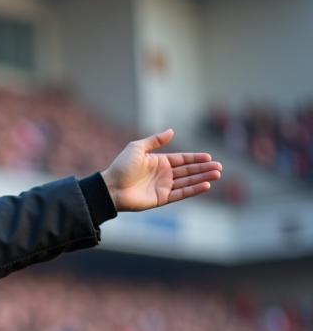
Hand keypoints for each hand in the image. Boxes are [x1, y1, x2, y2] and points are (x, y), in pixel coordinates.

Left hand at [100, 129, 221, 211]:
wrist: (111, 187)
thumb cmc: (121, 167)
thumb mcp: (137, 148)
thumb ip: (155, 140)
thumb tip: (172, 131)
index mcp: (159, 162)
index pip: (182, 160)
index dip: (195, 159)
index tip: (209, 157)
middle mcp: (163, 175)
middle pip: (188, 171)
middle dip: (204, 169)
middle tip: (219, 167)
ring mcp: (163, 187)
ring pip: (187, 182)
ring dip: (202, 178)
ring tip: (217, 175)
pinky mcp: (161, 199)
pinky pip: (181, 193)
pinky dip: (193, 190)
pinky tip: (206, 185)